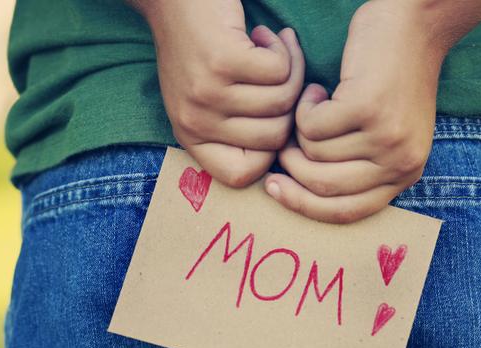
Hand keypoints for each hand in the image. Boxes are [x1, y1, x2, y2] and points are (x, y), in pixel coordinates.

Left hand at [133, 0, 304, 186]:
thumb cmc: (199, 47)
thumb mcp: (206, 100)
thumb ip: (235, 130)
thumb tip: (288, 148)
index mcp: (190, 137)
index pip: (240, 176)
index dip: (269, 153)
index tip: (273, 118)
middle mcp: (195, 121)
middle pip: (274, 138)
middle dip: (288, 104)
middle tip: (279, 75)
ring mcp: (207, 92)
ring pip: (282, 101)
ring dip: (290, 70)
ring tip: (270, 50)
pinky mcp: (222, 60)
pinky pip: (280, 71)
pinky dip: (284, 50)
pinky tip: (264, 36)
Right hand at [264, 0, 480, 222]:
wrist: (413, 28)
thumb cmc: (391, 82)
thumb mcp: (384, 136)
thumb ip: (358, 168)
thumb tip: (301, 191)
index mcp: (403, 175)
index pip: (346, 212)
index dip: (303, 205)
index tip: (275, 189)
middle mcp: (399, 163)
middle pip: (324, 188)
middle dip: (292, 167)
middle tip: (285, 142)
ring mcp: (385, 136)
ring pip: (313, 153)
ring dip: (301, 129)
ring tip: (316, 107)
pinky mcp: (368, 108)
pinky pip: (311, 125)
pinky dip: (305, 106)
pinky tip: (318, 91)